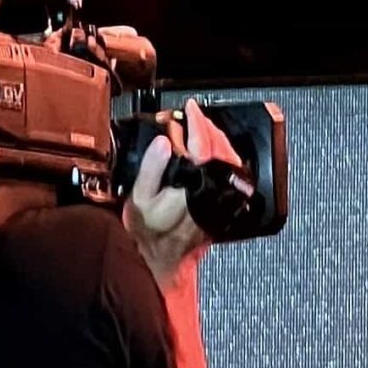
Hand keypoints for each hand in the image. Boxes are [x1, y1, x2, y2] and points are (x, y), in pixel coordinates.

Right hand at [123, 99, 243, 275]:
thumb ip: (152, 167)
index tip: (190, 108)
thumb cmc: (149, 230)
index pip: (202, 144)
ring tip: (199, 127)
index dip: (196, 122)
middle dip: (207, 126)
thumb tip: (164, 142)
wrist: (162, 259)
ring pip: (228, 158)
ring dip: (215, 139)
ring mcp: (222, 196)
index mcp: (193, 183)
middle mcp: (213, 189)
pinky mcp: (224, 203)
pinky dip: (219, 154)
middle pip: (220, 147)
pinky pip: (227, 170)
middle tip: (194, 115)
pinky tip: (207, 150)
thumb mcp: (140, 196)